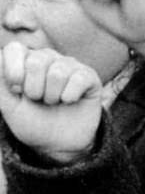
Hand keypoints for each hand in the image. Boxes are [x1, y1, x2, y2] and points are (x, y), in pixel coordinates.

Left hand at [0, 42, 101, 163]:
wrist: (58, 144)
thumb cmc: (32, 122)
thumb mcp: (8, 105)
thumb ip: (0, 83)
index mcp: (25, 61)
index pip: (15, 49)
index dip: (13, 71)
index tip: (16, 91)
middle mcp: (48, 58)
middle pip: (36, 62)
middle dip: (33, 90)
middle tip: (38, 100)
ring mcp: (69, 65)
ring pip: (58, 72)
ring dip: (52, 96)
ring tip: (53, 102)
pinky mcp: (88, 76)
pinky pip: (78, 79)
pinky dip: (70, 96)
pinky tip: (70, 101)